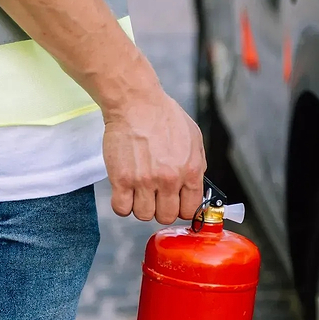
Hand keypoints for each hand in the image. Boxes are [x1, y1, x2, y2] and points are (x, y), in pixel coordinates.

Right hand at [102, 82, 206, 223]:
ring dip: (140, 206)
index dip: (181, 209)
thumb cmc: (163, 116)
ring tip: (139, 191)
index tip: (175, 204)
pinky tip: (125, 192)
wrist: (136, 102)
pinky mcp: (121, 179)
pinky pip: (122, 209)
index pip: (190, 210)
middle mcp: (169, 179)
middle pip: (166, 217)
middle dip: (161, 208)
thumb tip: (195, 189)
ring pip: (143, 215)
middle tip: (155, 195)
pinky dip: (122, 205)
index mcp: (190, 171)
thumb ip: (197, 166)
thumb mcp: (194, 139)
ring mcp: (144, 181)